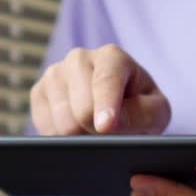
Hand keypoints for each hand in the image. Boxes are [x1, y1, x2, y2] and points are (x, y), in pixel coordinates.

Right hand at [30, 44, 170, 134]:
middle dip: (97, 130)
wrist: (119, 111)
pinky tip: (76, 132)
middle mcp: (79, 58)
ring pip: (62, 120)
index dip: (106, 105)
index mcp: (112, 57)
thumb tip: (110, 123)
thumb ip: (142, 114)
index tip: (106, 127)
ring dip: (80, 137)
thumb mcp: (157, 112)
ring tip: (94, 132)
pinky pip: (45, 126)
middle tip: (110, 136)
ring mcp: (55, 74)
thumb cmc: (141, 109)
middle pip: (82, 107)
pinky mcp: (38, 92)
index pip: (106, 80)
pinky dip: (62, 138)